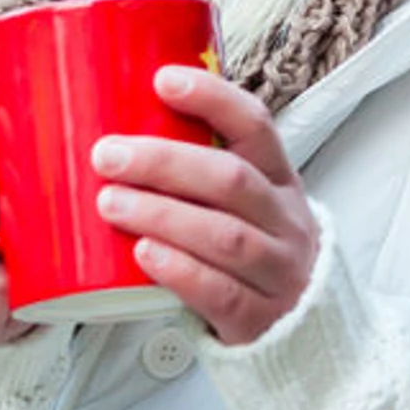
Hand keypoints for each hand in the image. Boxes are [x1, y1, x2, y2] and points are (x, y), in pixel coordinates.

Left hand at [91, 67, 318, 346]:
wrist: (301, 329)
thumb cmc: (250, 249)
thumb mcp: (241, 203)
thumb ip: (197, 169)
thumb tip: (114, 129)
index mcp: (278, 179)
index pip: (255, 125)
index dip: (212, 99)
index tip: (162, 80)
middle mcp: (285, 220)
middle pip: (231, 180)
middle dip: (164, 163)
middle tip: (108, 156)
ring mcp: (278, 270)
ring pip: (224, 236)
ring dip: (162, 215)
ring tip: (110, 203)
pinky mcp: (260, 318)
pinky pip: (222, 292)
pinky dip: (179, 270)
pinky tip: (144, 254)